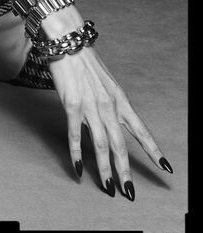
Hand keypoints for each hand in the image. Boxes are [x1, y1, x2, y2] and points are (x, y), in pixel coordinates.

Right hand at [48, 45, 170, 198]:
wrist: (68, 41)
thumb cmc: (84, 60)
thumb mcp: (105, 82)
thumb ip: (109, 102)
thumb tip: (110, 118)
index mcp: (120, 100)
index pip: (141, 131)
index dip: (154, 151)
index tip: (165, 168)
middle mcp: (109, 106)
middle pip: (120, 145)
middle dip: (125, 171)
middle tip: (130, 192)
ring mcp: (90, 106)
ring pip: (100, 145)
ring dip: (104, 169)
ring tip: (108, 188)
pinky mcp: (71, 105)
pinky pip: (74, 135)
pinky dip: (76, 154)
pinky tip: (78, 168)